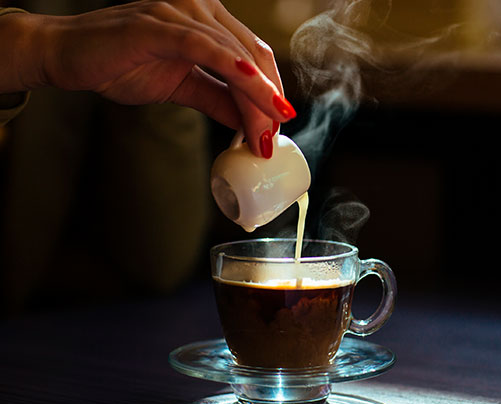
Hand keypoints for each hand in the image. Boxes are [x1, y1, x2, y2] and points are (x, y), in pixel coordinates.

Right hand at [0, 0, 295, 156]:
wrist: (65, 53)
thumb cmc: (119, 63)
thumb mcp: (181, 86)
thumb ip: (216, 98)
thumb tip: (248, 121)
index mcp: (208, 20)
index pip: (255, 56)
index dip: (271, 91)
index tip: (279, 125)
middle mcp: (199, 8)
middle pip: (253, 56)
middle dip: (268, 100)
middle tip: (273, 137)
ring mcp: (179, 12)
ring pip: (235, 55)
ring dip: (255, 96)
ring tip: (264, 131)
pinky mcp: (159, 24)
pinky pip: (204, 46)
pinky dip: (232, 66)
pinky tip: (251, 85)